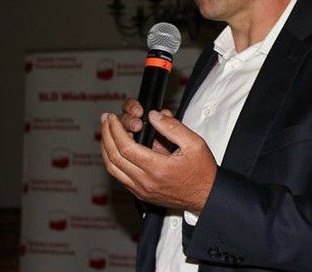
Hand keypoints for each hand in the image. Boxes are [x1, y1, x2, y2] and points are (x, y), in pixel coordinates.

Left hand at [100, 108, 217, 213]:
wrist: (206, 196)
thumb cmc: (202, 170)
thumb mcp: (194, 143)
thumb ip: (172, 127)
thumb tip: (153, 115)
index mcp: (158, 168)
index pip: (125, 147)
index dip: (115, 130)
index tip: (113, 117)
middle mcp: (145, 182)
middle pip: (113, 158)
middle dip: (106, 135)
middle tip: (105, 120)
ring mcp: (141, 190)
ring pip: (113, 169)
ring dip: (105, 149)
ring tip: (105, 132)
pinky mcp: (141, 194)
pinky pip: (120, 177)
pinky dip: (113, 161)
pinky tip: (115, 149)